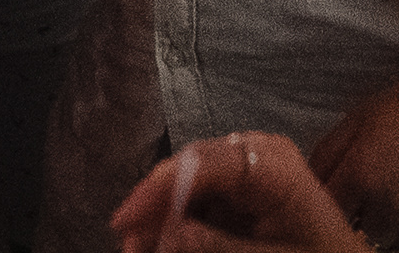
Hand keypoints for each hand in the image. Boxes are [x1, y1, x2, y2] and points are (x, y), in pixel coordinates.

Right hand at [110, 133, 367, 252]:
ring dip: (162, 217)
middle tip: (128, 242)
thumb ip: (218, 246)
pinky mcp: (244, 190)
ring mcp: (249, 170)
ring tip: (138, 247)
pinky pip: (202, 200)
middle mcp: (257, 155)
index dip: (158, 188)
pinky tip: (163, 241)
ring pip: (189, 186)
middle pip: (190, 169)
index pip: (202, 162)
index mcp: (272, 163)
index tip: (127, 219)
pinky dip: (180, 222)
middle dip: (154, 205)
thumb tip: (165, 233)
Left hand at [310, 56, 398, 252]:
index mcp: (362, 176)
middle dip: (356, 218)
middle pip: (352, 235)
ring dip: (385, 232)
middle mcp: (390, 209)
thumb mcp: (358, 119)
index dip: (327, 205)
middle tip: (374, 190)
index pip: (323, 214)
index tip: (337, 194)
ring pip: (384, 248)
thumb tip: (301, 191)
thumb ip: (324, 159)